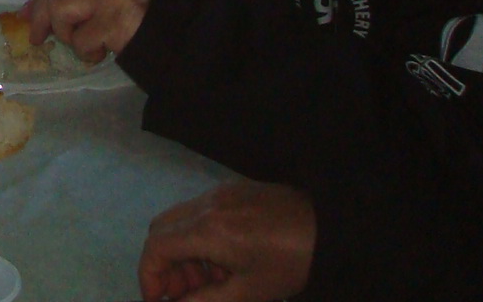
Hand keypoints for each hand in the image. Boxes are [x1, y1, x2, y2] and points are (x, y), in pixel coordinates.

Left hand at [21, 0, 157, 63]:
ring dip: (69, 35)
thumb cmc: (149, 20)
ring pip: (60, 11)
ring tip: (89, 44)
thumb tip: (31, 10)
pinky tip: (105, 52)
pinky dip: (87, 52)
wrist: (182, 38)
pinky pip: (80, 40)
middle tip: (38, 38)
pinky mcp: (114, 20)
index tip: (26, 13)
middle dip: (41, 18)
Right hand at [139, 182, 314, 300]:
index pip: (156, 248)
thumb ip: (205, 301)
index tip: (158, 300)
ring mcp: (219, 194)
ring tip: (210, 282)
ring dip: (183, 253)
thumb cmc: (292, 263)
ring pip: (180, 221)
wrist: (333, 228)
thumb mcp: (249, 291)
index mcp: (207, 230)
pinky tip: (225, 261)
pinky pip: (201, 213)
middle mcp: (205, 205)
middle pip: (161, 230)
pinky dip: (200, 239)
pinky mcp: (233, 191)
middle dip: (164, 264)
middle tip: (184, 294)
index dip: (150, 277)